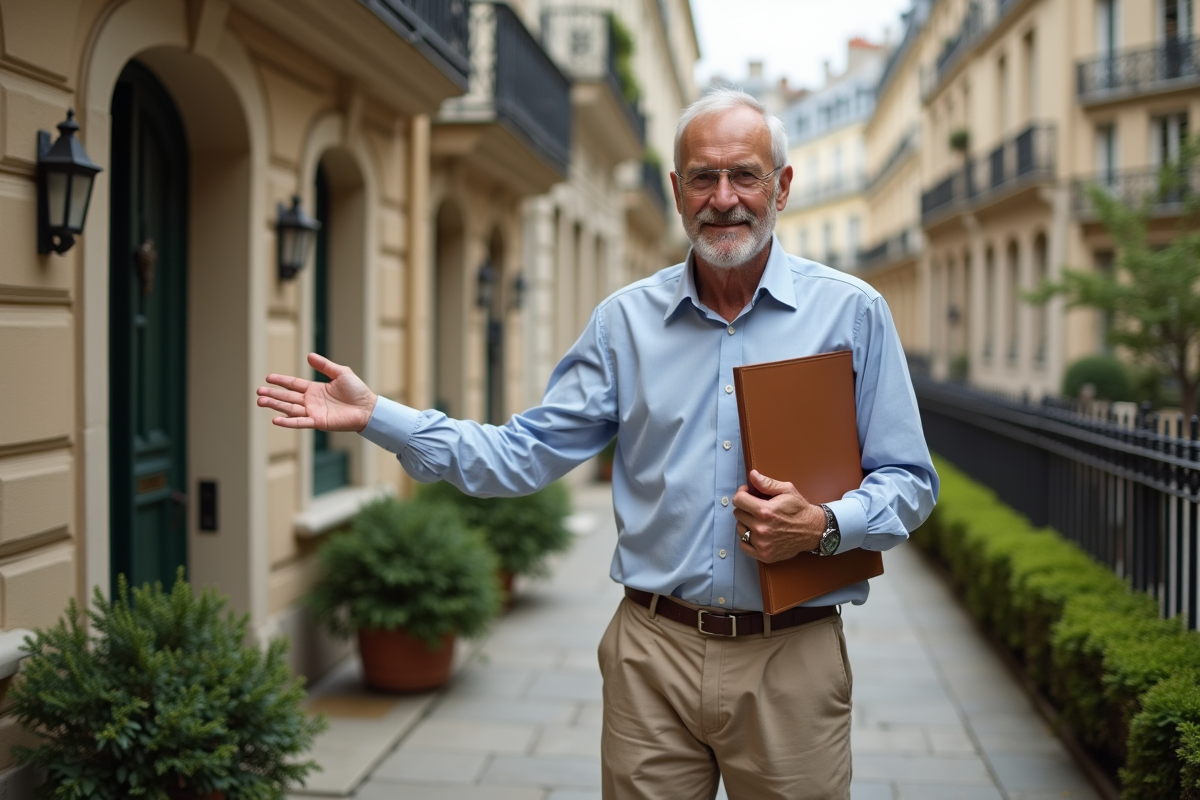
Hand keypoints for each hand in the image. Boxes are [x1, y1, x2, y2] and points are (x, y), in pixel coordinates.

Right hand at [256, 353, 377, 431]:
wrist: (368, 407)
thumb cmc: (357, 391)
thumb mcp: (341, 373)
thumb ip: (325, 365)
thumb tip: (309, 356)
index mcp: (315, 389)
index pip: (293, 384)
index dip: (281, 381)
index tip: (267, 378)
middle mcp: (311, 401)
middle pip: (287, 397)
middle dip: (273, 395)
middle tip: (258, 392)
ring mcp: (313, 412)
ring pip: (290, 409)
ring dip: (275, 406)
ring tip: (260, 402)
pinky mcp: (318, 422)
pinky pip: (300, 422)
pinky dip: (288, 422)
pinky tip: (275, 420)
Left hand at [732, 470, 825, 562]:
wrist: (814, 530)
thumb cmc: (800, 510)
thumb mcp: (787, 490)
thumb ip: (767, 483)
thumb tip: (752, 475)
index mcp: (765, 511)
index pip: (738, 501)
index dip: (742, 494)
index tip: (747, 494)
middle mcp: (762, 528)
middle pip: (738, 514)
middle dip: (746, 508)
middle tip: (757, 507)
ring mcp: (762, 543)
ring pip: (740, 529)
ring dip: (746, 523)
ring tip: (759, 520)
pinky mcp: (764, 554)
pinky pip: (743, 545)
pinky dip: (747, 539)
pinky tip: (757, 533)